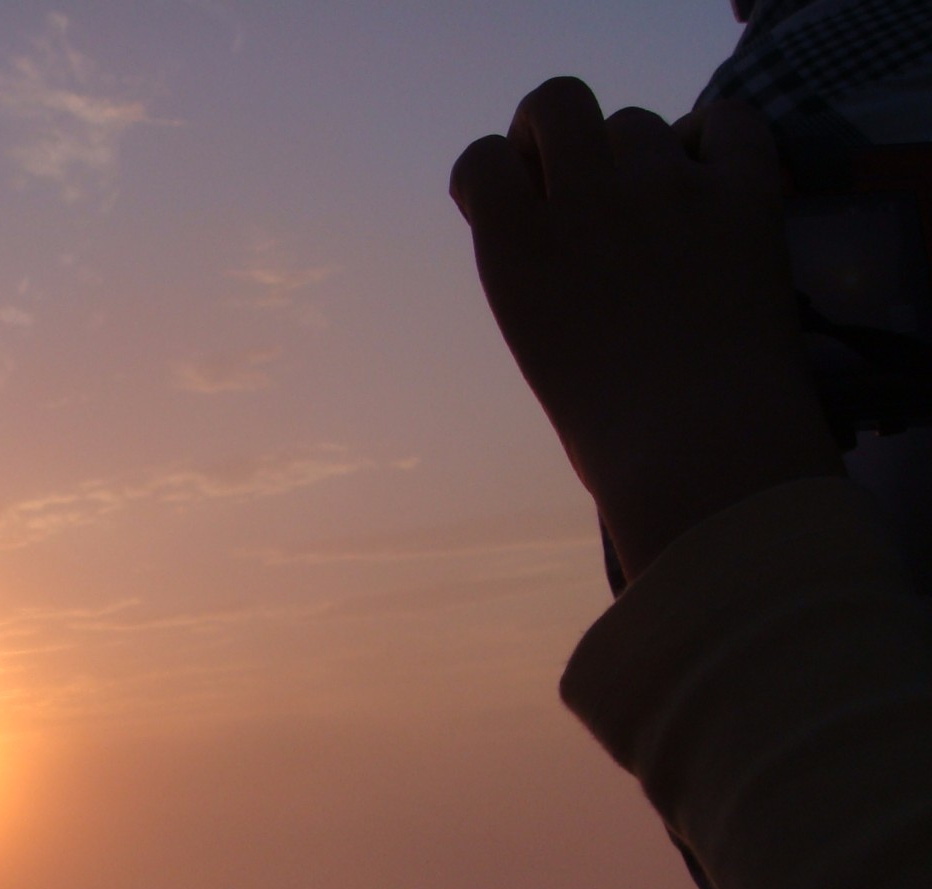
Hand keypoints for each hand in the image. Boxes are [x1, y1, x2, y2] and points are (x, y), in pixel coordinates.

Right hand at [451, 78, 841, 579]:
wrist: (706, 454)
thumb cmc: (615, 432)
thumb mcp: (539, 344)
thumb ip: (538, 271)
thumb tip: (557, 219)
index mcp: (517, 252)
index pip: (479, 160)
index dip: (496, 173)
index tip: (514, 201)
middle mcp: (585, 203)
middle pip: (557, 100)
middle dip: (556, 128)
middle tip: (573, 174)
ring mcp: (667, 191)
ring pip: (638, 123)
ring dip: (637, 155)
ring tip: (655, 210)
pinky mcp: (743, 194)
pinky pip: (728, 119)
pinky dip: (716, 137)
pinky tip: (709, 179)